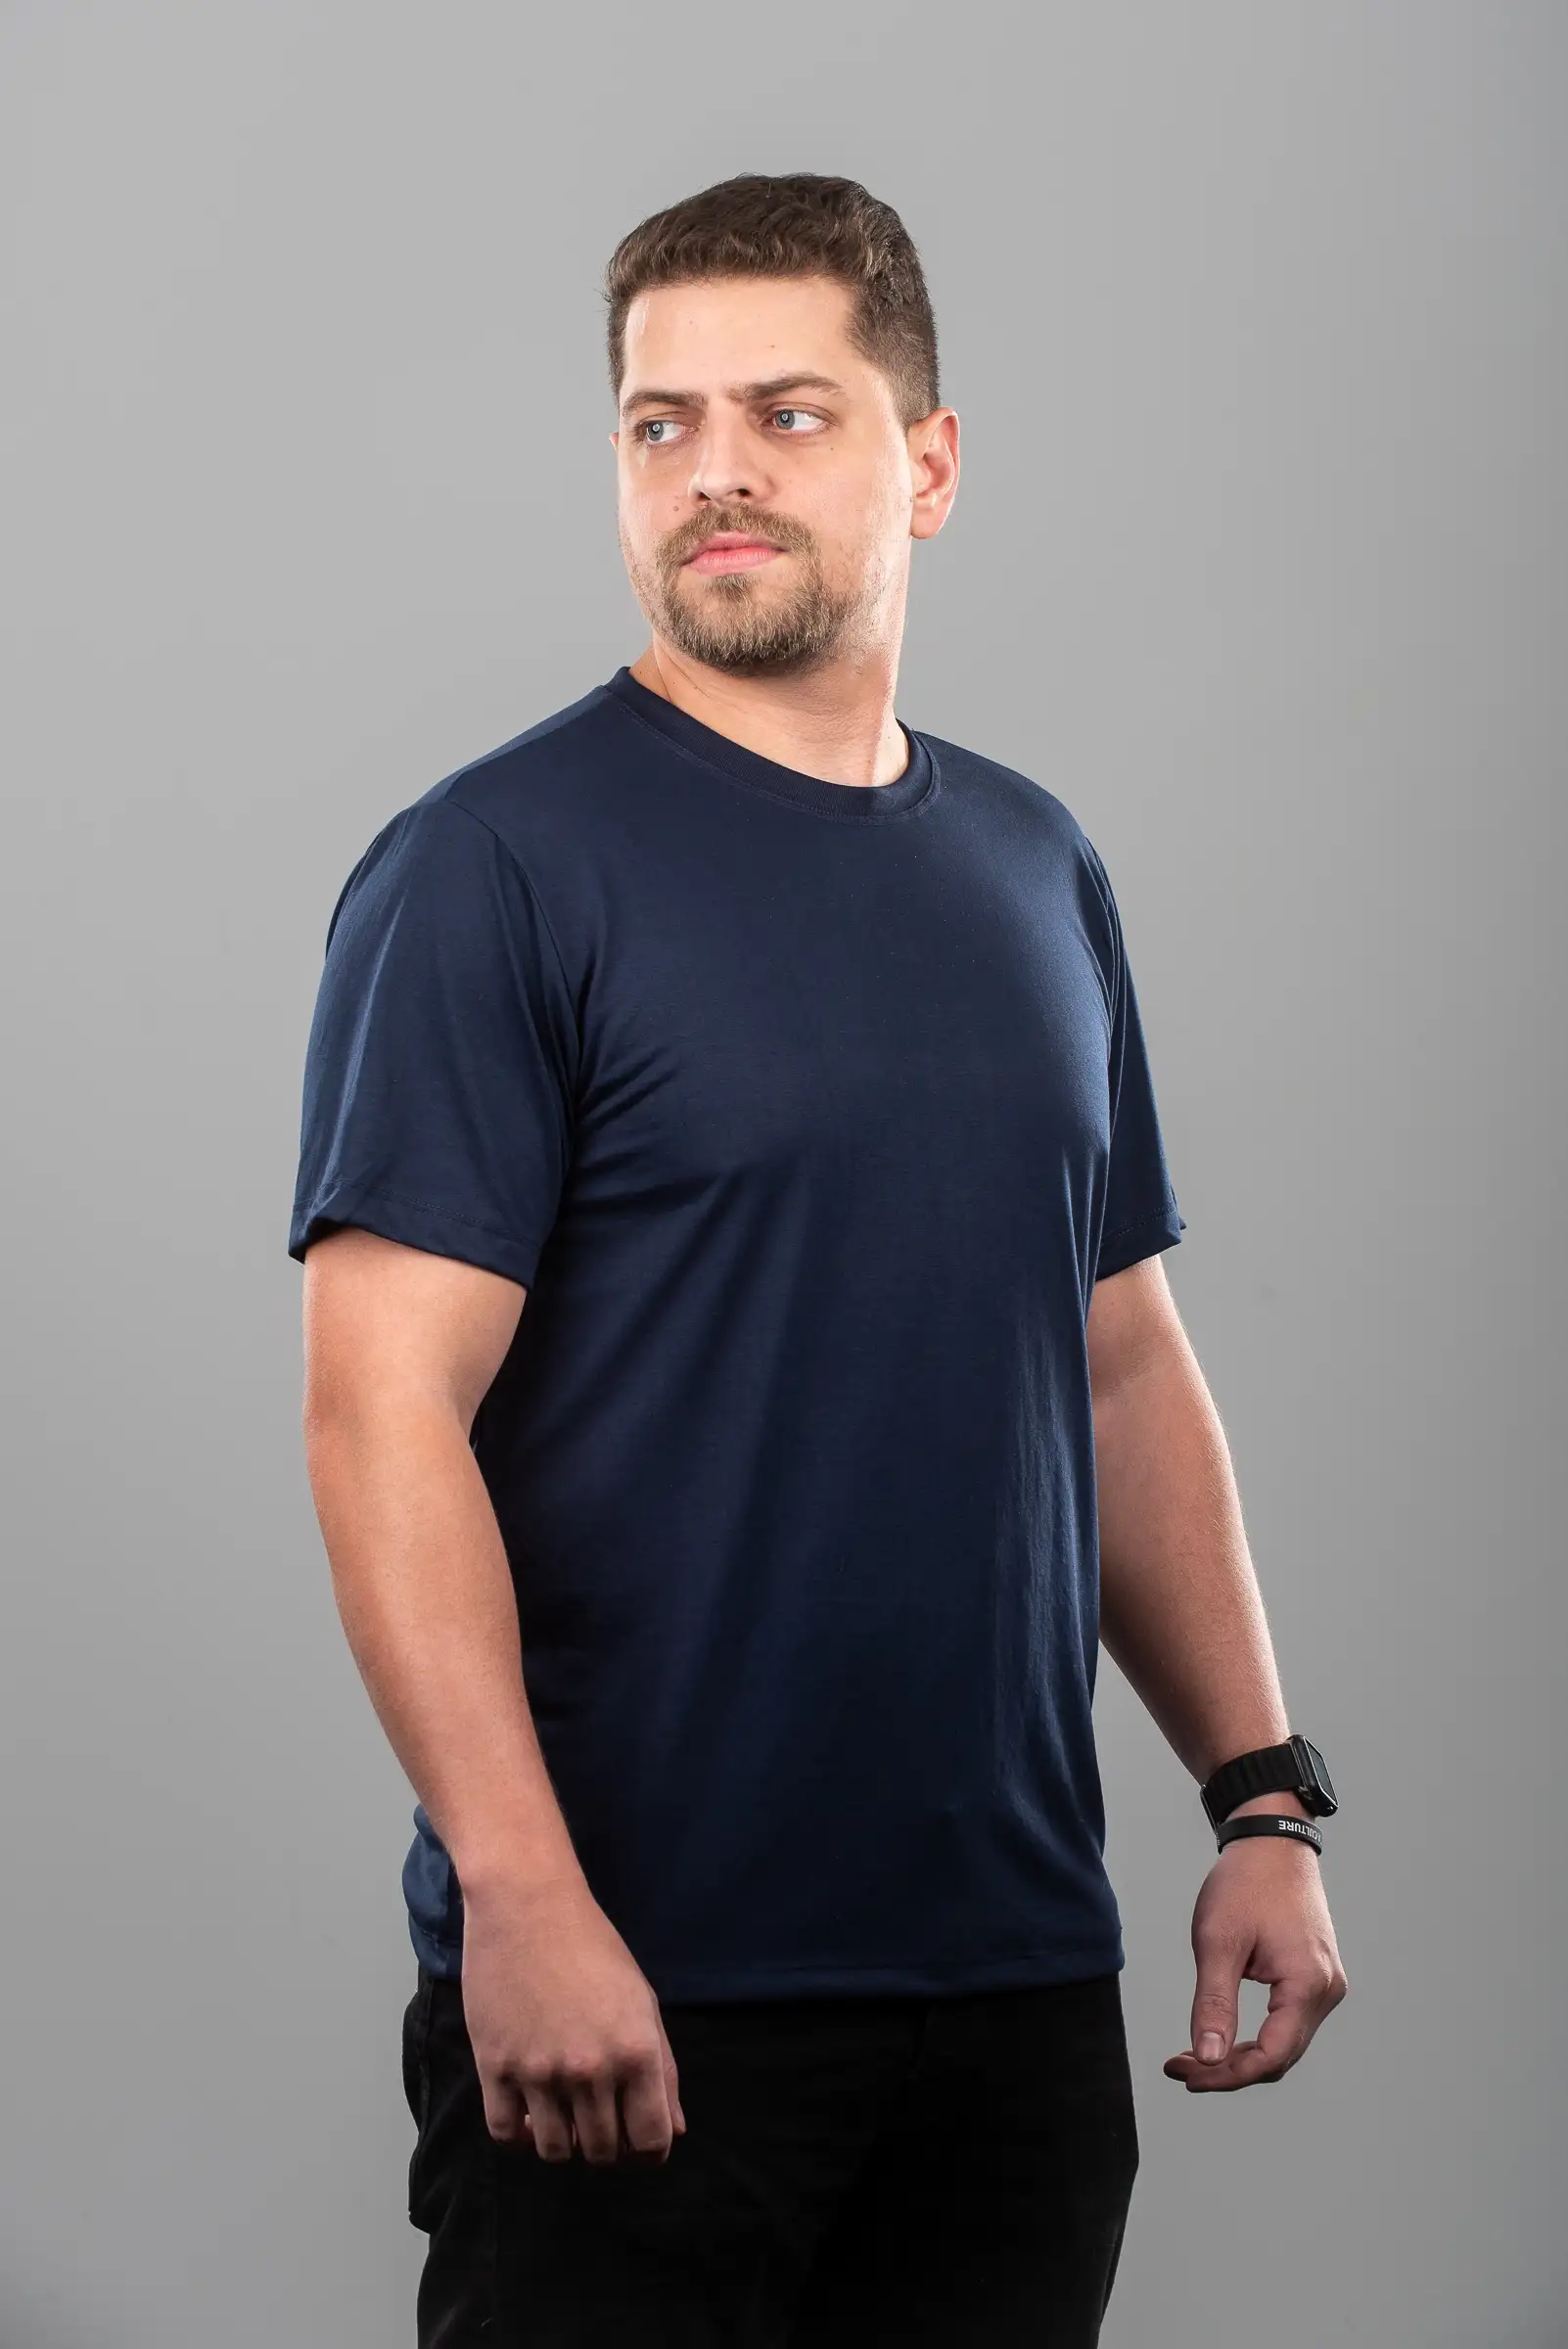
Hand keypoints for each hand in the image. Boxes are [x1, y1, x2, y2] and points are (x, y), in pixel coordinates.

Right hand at [459, 1870, 686, 2163]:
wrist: (527, 1906)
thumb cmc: (592, 1948)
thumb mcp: (642, 2002)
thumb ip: (662, 2071)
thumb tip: (673, 2132)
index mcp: (637, 2052)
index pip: (651, 2141)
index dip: (648, 2152)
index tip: (637, 2142)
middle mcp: (591, 2070)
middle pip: (602, 2152)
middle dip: (606, 2147)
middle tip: (598, 2121)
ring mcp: (540, 2072)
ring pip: (555, 2152)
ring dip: (563, 2143)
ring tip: (563, 2115)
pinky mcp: (495, 2066)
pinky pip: (505, 2134)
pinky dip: (519, 2136)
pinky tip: (527, 2114)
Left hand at [1163, 1833, 1347, 2092]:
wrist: (1272, 1841)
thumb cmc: (1247, 1882)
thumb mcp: (1219, 1942)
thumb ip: (1214, 2004)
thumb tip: (1209, 2058)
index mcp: (1308, 1984)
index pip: (1270, 2056)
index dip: (1226, 2074)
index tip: (1185, 2074)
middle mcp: (1326, 1990)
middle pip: (1279, 2056)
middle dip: (1229, 2069)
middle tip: (1182, 2067)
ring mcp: (1325, 1984)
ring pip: (1285, 2042)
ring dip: (1241, 2054)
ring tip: (1194, 2055)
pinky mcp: (1316, 1977)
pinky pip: (1288, 2021)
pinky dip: (1256, 2034)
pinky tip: (1223, 2031)